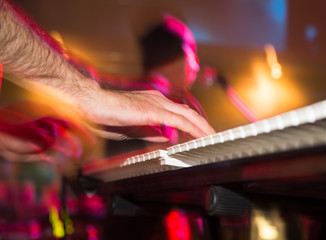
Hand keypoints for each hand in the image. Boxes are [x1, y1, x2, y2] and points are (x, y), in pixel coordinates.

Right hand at [77, 87, 215, 141]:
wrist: (95, 105)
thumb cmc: (108, 116)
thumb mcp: (134, 129)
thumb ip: (152, 132)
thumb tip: (168, 136)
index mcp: (153, 103)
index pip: (179, 113)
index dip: (192, 123)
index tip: (200, 133)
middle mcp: (159, 100)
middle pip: (188, 112)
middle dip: (203, 125)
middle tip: (213, 135)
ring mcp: (157, 104)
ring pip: (187, 115)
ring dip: (201, 127)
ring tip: (212, 137)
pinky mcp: (154, 111)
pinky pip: (179, 120)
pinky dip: (192, 128)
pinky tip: (200, 136)